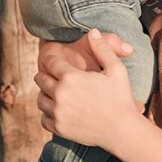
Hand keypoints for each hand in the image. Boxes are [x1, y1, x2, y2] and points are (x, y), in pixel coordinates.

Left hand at [35, 29, 142, 150]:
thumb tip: (92, 31)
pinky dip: (47, 113)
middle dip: (45, 75)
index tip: (56, 62)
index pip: (50, 62)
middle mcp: (60, 94)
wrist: (122, 130)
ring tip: (54, 92)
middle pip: (40, 79)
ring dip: (45, 94)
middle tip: (52, 76)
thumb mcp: (116, 69)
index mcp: (70, 77)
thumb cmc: (120, 97)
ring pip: (40, 99)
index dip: (52, 60)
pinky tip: (57, 109)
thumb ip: (102, 48)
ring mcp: (57, 112)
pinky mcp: (58, 128)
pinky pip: (43, 118)